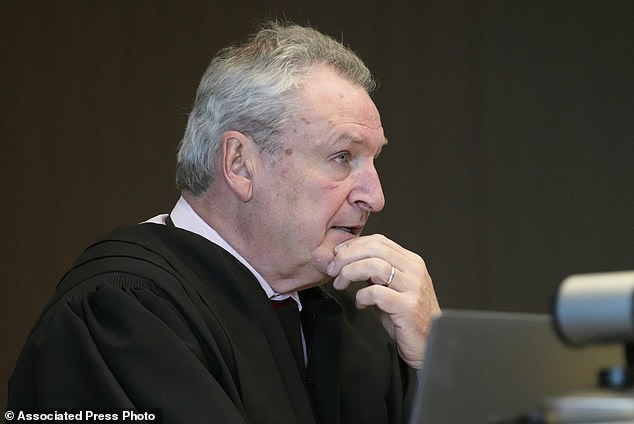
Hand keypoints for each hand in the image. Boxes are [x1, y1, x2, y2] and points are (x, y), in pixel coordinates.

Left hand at [326, 234, 439, 369]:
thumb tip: (348, 260)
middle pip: (375, 249)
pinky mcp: (408, 306)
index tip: (337, 255)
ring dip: (350, 273)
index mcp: (411, 262)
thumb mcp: (393, 288)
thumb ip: (377, 272)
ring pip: (374, 266)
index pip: (379, 241)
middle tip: (333, 269)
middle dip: (347, 257)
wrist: (428, 344)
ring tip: (341, 284)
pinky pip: (377, 293)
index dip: (354, 246)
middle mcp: (414, 270)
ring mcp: (413, 287)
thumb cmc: (407, 318)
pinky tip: (361, 304)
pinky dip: (361, 296)